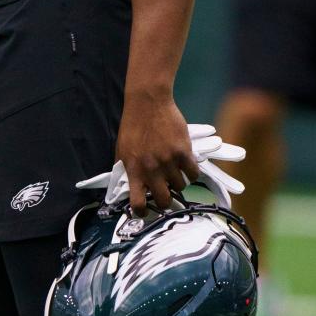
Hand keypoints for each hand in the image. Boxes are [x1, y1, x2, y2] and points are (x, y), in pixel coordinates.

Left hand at [115, 91, 198, 214]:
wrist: (148, 103)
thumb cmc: (133, 126)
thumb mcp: (122, 151)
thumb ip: (126, 170)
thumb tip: (127, 187)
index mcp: (134, 170)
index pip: (138, 203)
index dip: (142, 212)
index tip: (145, 212)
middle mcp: (151, 169)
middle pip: (164, 200)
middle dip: (165, 201)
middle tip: (166, 194)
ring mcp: (169, 161)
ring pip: (180, 186)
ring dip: (178, 183)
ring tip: (175, 173)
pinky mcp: (183, 152)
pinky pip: (193, 173)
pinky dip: (191, 173)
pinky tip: (187, 167)